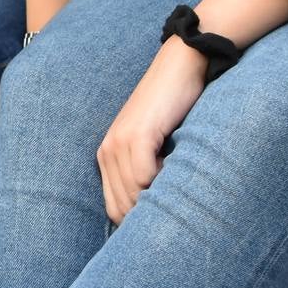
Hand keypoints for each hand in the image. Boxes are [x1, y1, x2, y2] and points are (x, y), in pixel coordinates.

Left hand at [96, 40, 208, 224]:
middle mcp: (107, 151)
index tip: (163, 219)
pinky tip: (178, 170)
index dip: (138, 221)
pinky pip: (144, 178)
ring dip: (157, 200)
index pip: (114, 210)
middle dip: (148, 216)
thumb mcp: (154, 145)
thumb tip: (154, 213)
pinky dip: (164, 182)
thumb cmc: (175, 109)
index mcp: (107, 156)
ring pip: (133, 195)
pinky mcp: (137, 135)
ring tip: (179, 189)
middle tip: (176, 209)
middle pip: (122, 208)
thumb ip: (147, 172)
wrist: (180, 66)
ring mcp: (119, 143)